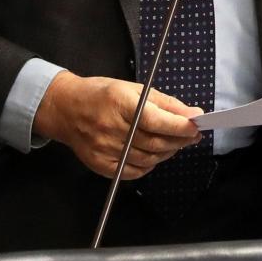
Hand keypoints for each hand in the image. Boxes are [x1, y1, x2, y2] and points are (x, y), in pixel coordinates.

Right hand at [33, 71, 201, 179]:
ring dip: (167, 153)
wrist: (65, 109)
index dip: (179, 126)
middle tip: (192, 135)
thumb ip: (165, 103)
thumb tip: (192, 114)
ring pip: (147, 159)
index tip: (196, 126)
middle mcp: (110, 128)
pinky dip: (149, 165)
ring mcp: (104, 149)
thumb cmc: (102, 94)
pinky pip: (133, 172)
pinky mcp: (99, 164)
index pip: (156, 121)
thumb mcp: (134, 89)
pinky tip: (153, 154)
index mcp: (120, 104)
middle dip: (179, 140)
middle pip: (154, 142)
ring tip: (174, 143)